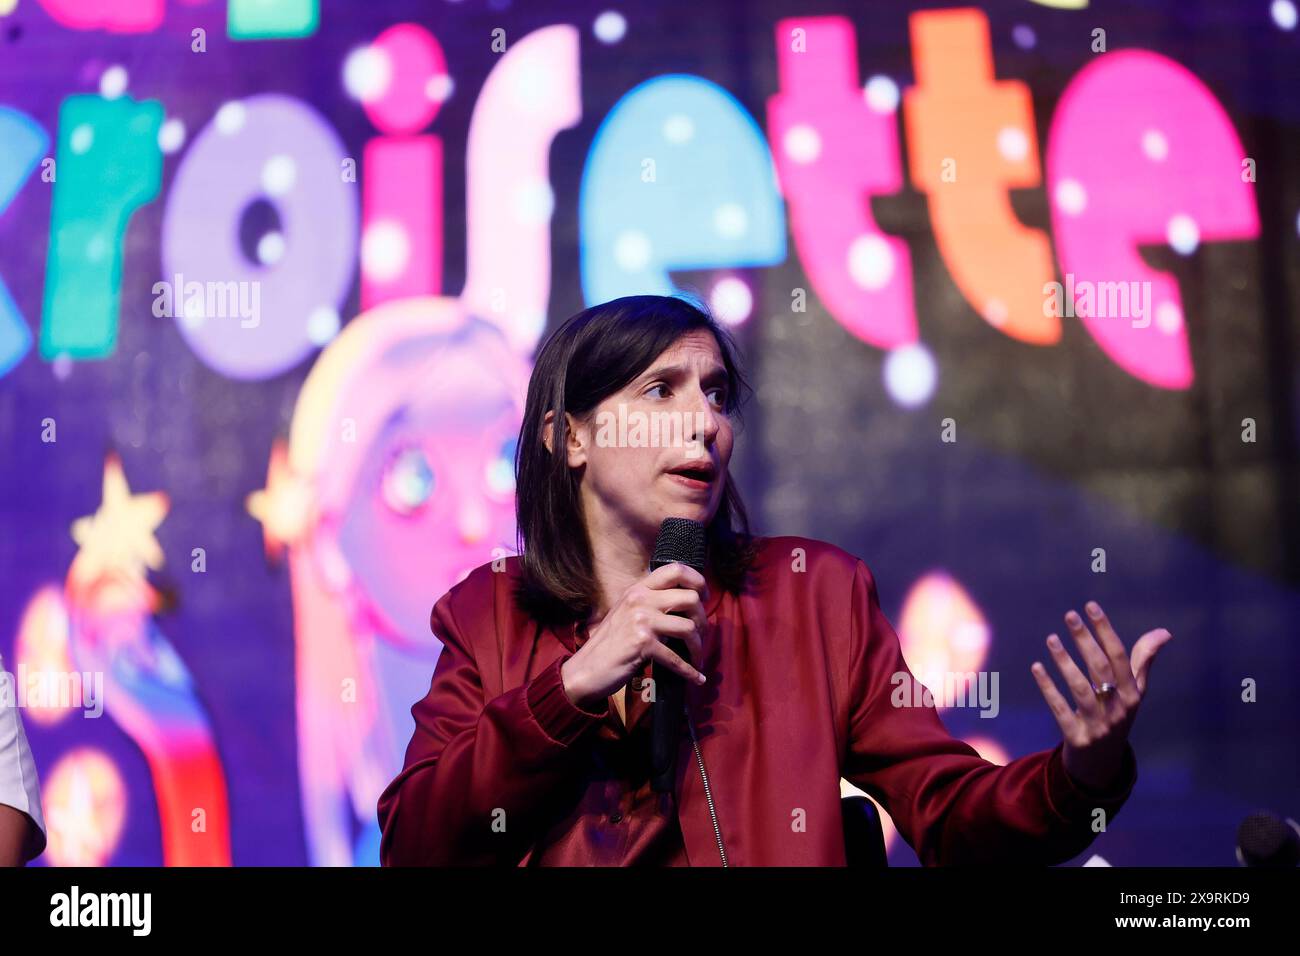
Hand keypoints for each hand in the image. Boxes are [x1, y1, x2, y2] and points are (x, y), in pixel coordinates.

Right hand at [560, 562, 709, 709]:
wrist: (586, 668)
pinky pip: (677, 658)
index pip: (675, 569)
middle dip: (702, 620)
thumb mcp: (627, 613)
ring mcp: (641, 621)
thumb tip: (688, 604)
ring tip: (697, 657)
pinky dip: (689, 671)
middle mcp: (640, 600)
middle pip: (690, 598)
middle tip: (700, 634)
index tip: (704, 597)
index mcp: (638, 589)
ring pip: (688, 627)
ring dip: (698, 647)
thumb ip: (652, 604)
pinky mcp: (642, 644)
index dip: (697, 580)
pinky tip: (697, 678)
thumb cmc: (610, 644)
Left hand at [1030, 600, 1172, 792]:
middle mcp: (1119, 708)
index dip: (1106, 631)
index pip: (1121, 657)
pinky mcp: (1077, 737)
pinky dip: (1048, 688)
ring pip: (1081, 689)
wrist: (1102, 764)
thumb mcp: (1134, 692)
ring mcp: (1099, 725)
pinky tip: (1036, 667)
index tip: (1091, 606)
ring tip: (1051, 638)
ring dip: (1065, 662)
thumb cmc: (1117, 716)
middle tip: (1069, 615)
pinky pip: (1061, 709)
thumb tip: (1164, 632)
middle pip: (1101, 669)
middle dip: (1085, 640)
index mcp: (1133, 694)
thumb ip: (1143, 661)